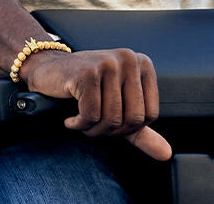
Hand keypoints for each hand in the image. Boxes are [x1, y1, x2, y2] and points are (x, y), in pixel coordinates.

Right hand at [17, 48, 170, 159]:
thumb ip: (142, 132)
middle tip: (92, 127)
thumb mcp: (117, 108)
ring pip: (111, 118)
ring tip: (81, 123)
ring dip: (92, 130)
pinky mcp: (87, 72)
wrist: (47, 70)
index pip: (149, 115)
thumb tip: (165, 154)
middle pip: (132, 118)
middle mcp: (129, 60)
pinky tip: (71, 120)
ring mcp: (108, 64)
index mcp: (143, 65)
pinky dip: (79, 124)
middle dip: (109, 132)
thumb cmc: (84, 86)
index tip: (108, 124)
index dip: (127, 129)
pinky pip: (91, 114)